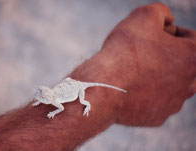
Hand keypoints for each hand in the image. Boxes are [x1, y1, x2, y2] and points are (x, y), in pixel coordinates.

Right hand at [99, 2, 195, 125]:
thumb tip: (167, 21)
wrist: (104, 87)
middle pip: (183, 64)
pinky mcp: (157, 117)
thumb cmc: (125, 52)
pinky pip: (155, 101)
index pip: (191, 39)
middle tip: (146, 52)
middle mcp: (189, 85)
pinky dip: (146, 93)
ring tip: (137, 70)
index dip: (172, 32)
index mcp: (193, 58)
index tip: (155, 35)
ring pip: (170, 85)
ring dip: (158, 75)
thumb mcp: (144, 16)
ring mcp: (173, 104)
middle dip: (167, 55)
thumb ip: (162, 12)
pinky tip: (132, 87)